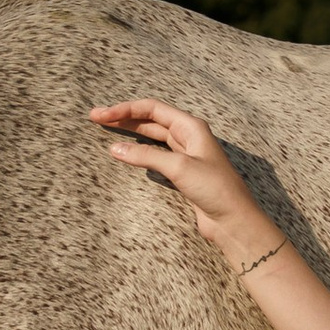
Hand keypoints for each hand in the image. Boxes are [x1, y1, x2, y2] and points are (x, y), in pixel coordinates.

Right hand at [90, 97, 273, 264]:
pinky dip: (138, 151)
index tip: (103, 114)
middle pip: (150, 120)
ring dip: (129, 132)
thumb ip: (146, 156)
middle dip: (123, 117)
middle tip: (96, 118)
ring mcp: (184, 154)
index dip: (126, 109)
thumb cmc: (216, 189)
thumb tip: (115, 149)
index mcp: (191, 127)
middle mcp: (188, 136)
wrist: (233, 220)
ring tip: (106, 129)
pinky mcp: (181, 173)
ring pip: (151, 136)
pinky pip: (155, 155)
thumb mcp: (180, 168)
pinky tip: (126, 152)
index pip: (152, 109)